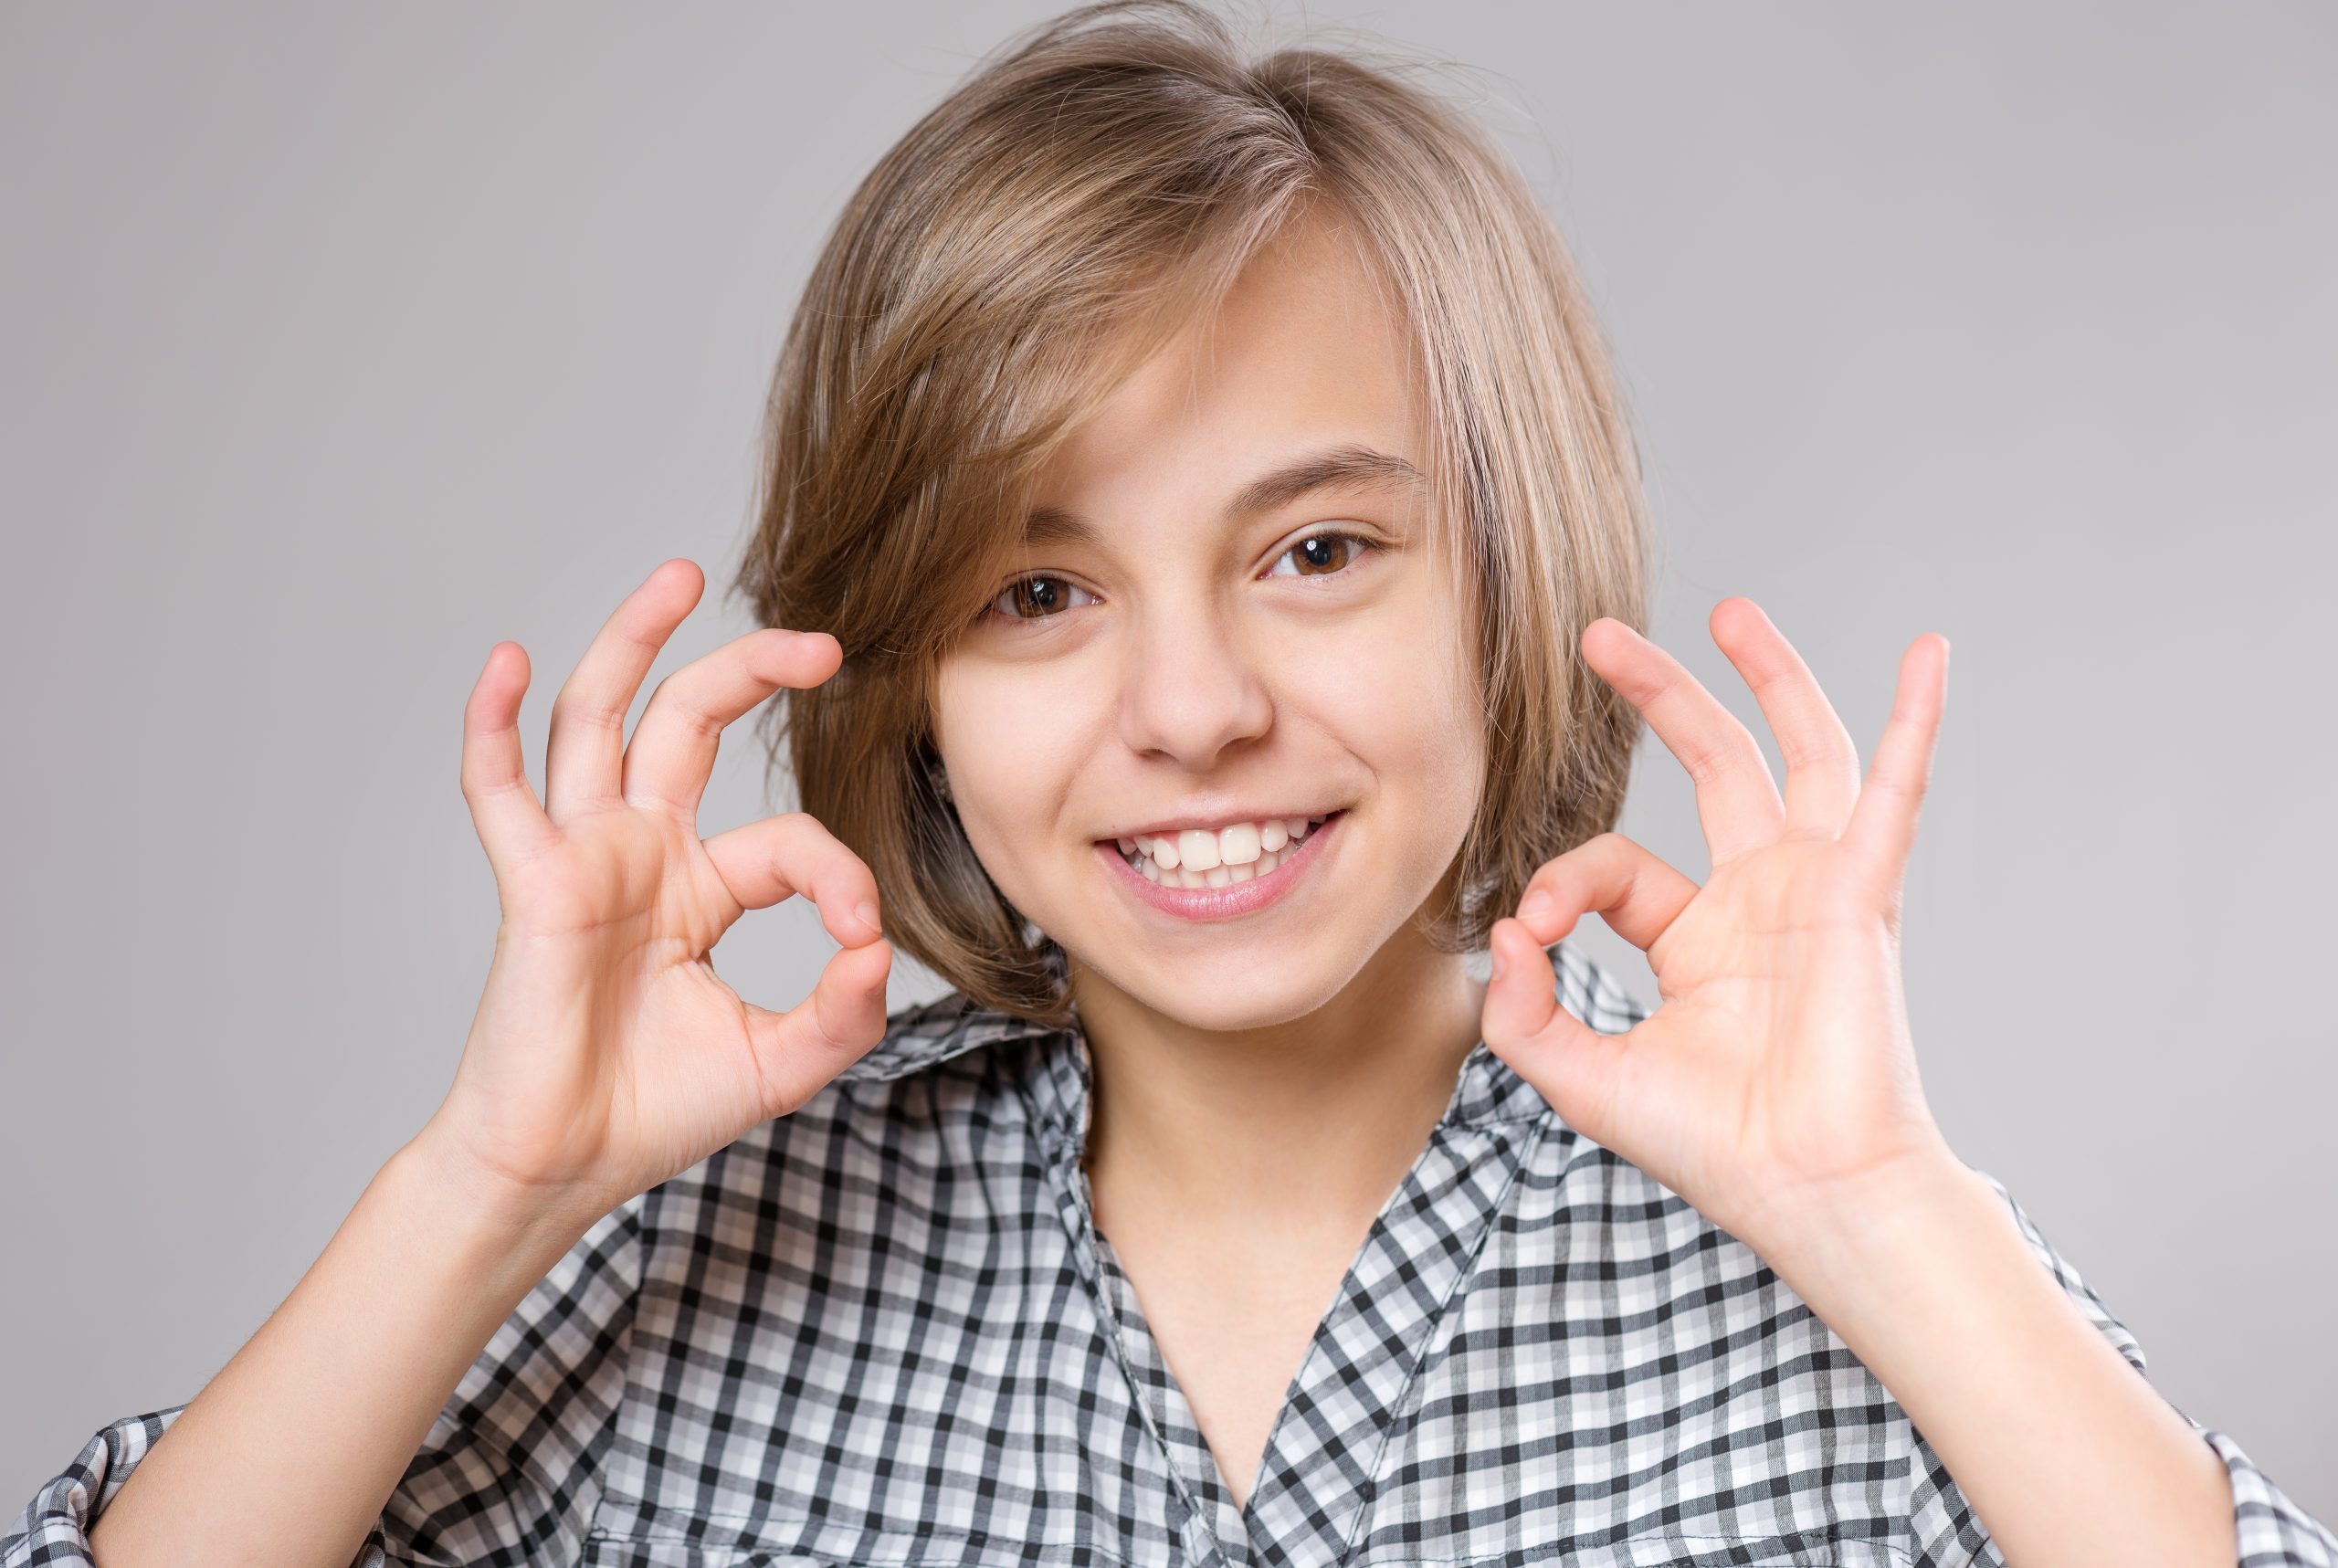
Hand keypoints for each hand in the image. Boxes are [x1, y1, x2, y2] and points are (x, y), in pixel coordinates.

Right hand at [419, 558, 892, 1228]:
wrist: (565, 1168)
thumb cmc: (657, 1113)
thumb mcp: (781, 1062)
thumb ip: (844, 1009)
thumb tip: (880, 949)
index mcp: (700, 889)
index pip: (785, 840)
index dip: (838, 875)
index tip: (863, 934)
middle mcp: (643, 855)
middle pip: (690, 724)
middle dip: (752, 670)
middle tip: (821, 641)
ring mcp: (585, 859)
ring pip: (601, 720)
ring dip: (632, 641)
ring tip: (680, 575)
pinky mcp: (534, 883)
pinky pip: (499, 790)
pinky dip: (493, 724)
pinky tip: (505, 658)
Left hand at [1479, 596, 1958, 1259]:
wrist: (1808, 1189)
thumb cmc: (1713, 1145)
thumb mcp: (1581, 1077)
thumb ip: (1522, 1012)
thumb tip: (1505, 934)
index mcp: (1698, 939)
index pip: (1617, 865)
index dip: (1563, 880)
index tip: (1535, 930)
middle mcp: (1761, 901)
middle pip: (1714, 766)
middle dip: (1662, 695)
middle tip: (1601, 635)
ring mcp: (1817, 889)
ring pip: (1798, 754)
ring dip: (1767, 677)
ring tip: (1728, 609)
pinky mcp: (1862, 895)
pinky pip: (1895, 791)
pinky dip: (1912, 721)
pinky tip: (1928, 655)